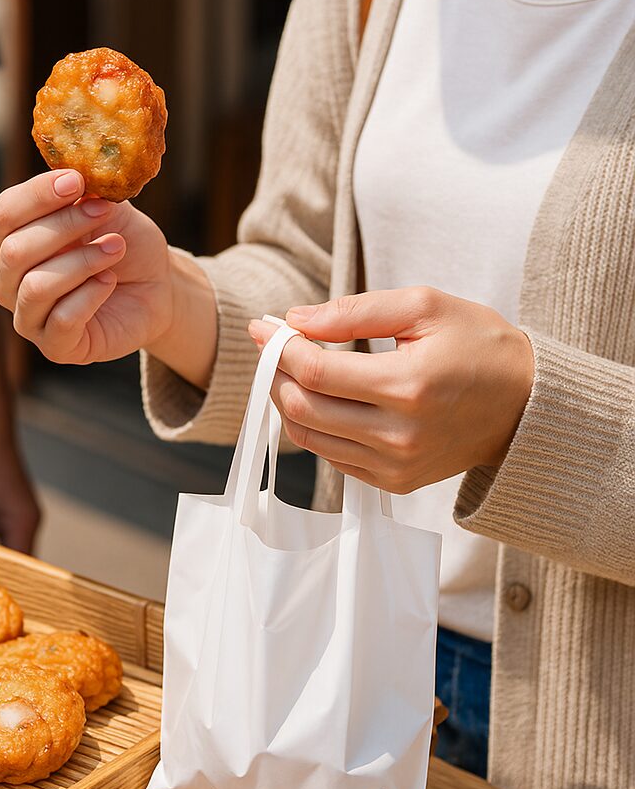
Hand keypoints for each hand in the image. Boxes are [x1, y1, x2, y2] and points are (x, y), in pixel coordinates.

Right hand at [0, 169, 174, 364]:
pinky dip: (90, 296)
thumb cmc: (122, 244)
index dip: (36, 195)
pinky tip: (109, 283)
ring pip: (36, 286)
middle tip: (104, 212)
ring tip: (116, 248)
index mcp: (12, 239)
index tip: (77, 180)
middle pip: (15, 249)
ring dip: (83, 261)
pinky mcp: (55, 346)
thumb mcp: (107, 209)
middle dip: (65, 226)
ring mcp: (27, 316)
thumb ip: (84, 193)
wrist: (156, 289)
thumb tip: (72, 171)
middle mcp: (9, 279)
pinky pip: (61, 320)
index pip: (3, 214)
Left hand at [248, 287, 533, 493]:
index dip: (279, 348)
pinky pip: (331, 457)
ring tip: (293, 371)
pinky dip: (314, 427)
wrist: (526, 404)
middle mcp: (399, 435)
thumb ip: (355, 311)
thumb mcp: (424, 307)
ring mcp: (396, 466)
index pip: (315, 373)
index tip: (262, 327)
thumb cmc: (478, 345)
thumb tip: (294, 319)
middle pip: (304, 409)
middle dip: (276, 375)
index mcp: (408, 386)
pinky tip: (322, 399)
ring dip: (288, 401)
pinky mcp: (395, 482)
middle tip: (274, 348)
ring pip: (310, 437)